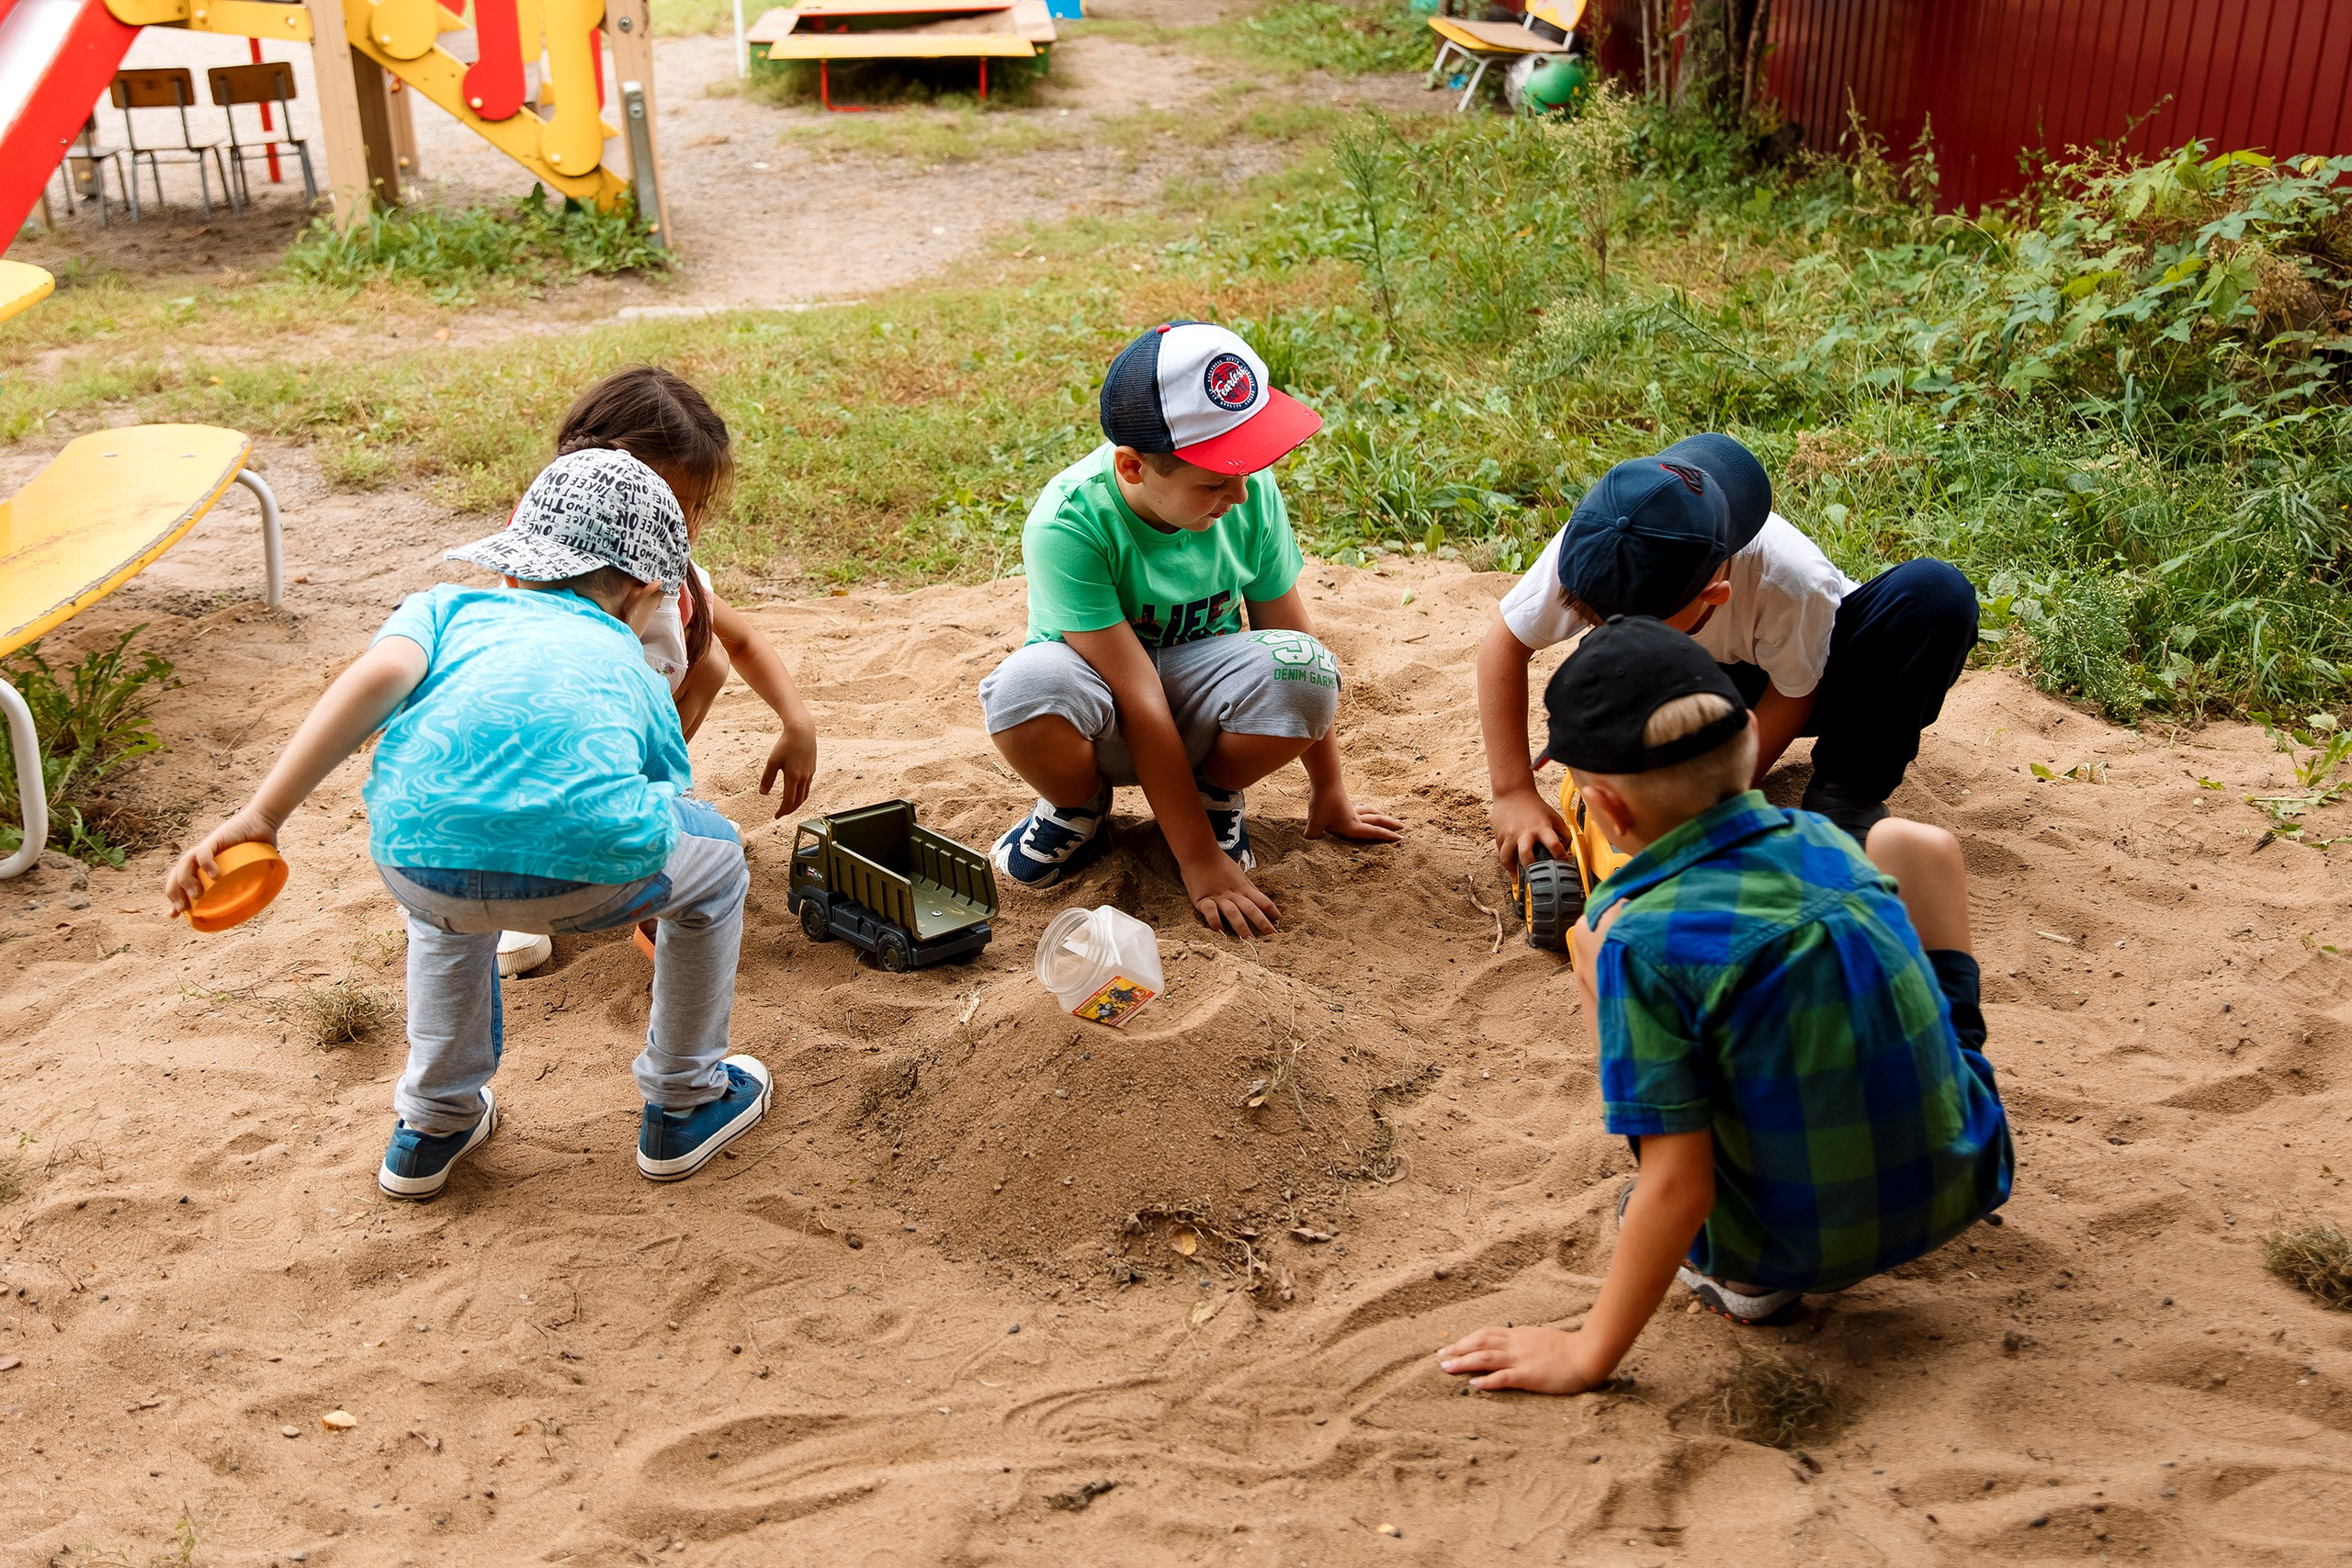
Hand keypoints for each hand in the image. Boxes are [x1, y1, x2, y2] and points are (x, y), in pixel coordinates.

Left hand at [163, 803, 281, 913]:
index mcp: (202, 864)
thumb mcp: (247, 868)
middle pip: (176, 874)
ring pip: (184, 865)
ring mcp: (206, 847)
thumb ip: (248, 881)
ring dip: (186, 881)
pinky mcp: (215, 839)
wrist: (262, 822)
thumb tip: (258, 903)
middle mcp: (199, 856)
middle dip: (175, 892)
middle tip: (183, 908)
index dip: (174, 897)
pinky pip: (204, 853)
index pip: (179, 880)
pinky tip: (215, 876)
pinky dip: (207, 865)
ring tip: (197, 895)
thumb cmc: (256, 847)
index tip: (174, 914)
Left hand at [760, 719, 815, 817]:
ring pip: (805, 795)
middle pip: (799, 801)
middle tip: (782, 814)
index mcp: (793, 777)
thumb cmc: (786, 744)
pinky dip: (802, 794)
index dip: (782, 811)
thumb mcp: (772, 761)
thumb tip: (763, 793)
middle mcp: (804, 778)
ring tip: (789, 806)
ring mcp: (810, 774)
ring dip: (797, 804)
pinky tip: (796, 791)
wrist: (802, 731)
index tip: (776, 816)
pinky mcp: (812, 769)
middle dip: (790, 810)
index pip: (788, 801)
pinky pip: (808, 786)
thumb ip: (767, 778)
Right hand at [1179, 852, 1279, 937]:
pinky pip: (1210, 911)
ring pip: (1233, 913)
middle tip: (1271, 935)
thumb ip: (1247, 888)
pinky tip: (1219, 930)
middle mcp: (1233, 893)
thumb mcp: (1238, 874)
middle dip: (1262, 923)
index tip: (1279, 920)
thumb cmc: (1218, 863)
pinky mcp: (1203, 899)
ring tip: (1248, 939)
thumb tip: (1260, 898)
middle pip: (1251, 909)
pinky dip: (1215, 920)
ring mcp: (1218, 897)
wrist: (1199, 852)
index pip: (1261, 899)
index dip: (1271, 910)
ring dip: (1241, 926)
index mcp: (1242, 887)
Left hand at [1305, 784, 1402, 843]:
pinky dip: (1366, 811)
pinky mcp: (1344, 803)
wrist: (1324, 780)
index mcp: (1353, 826)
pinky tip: (1361, 810)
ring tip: (1386, 818)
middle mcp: (1355, 818)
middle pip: (1377, 821)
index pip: (1374, 833)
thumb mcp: (1315, 824)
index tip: (1400, 839)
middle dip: (1390, 825)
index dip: (1387, 836)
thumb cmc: (1322, 802)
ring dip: (1380, 816)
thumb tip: (1310, 841)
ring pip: (1370, 813)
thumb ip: (1313, 836)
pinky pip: (1360, 809)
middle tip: (1402, 827)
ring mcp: (1351, 809)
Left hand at [1437, 1324, 1604, 1394]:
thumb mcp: (1542, 1338)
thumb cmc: (1569, 1349)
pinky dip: (1486, 1380)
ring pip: (1486, 1357)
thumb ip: (1525, 1341)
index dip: (1467, 1339)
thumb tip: (1510, 1344)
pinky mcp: (1529, 1375)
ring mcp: (1521, 1359)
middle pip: (1480, 1342)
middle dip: (1458, 1348)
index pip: (1487, 1334)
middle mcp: (1516, 1344)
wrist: (1587, 1354)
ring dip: (1464, 1362)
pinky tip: (1472, 1384)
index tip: (1452, 1345)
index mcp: (1519, 1335)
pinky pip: (1503, 1377)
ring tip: (1446, 1367)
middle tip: (1439, 1355)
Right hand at [1490, 786, 1568, 876]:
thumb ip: (1564, 834)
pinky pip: (1501, 854)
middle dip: (1531, 869)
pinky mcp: (1499, 837)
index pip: (1554, 845)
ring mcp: (1510, 835)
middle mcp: (1525, 833)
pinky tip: (1511, 869)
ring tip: (1519, 879)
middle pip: (1526, 855)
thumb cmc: (1534, 806)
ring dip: (1512, 871)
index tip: (1564, 865)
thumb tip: (1566, 851)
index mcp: (1541, 827)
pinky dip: (1506, 863)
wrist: (1512, 793)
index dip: (1561, 857)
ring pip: (1507, 858)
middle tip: (1536, 878)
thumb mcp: (1554, 816)